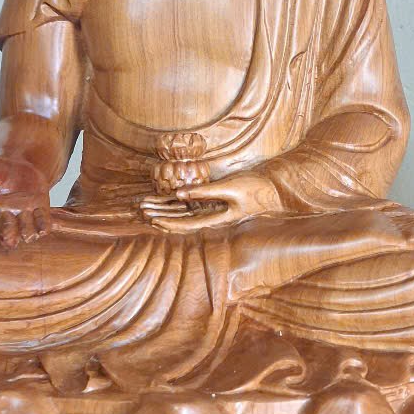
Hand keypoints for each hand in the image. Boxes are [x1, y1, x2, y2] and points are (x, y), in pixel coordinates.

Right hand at [0, 154, 50, 247]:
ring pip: (27, 234)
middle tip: (8, 232)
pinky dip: (44, 226)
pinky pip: (43, 224)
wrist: (13, 161)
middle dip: (9, 238)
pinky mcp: (39, 210)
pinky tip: (41, 219)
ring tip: (24, 216)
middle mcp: (5, 220)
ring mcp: (23, 217)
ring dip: (28, 232)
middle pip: (8, 238)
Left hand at [139, 172, 284, 232]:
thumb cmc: (254, 189)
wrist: (273, 189)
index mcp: (215, 219)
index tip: (151, 219)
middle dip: (160, 214)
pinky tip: (165, 197)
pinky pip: (191, 204)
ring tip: (147, 203)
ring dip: (165, 208)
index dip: (166, 222)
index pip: (185, 224)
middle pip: (180, 219)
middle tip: (140, 209)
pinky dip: (177, 200)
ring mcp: (213, 211)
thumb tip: (179, 193)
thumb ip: (204, 192)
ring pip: (183, 212)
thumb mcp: (229, 189)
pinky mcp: (215, 202)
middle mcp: (211, 218)